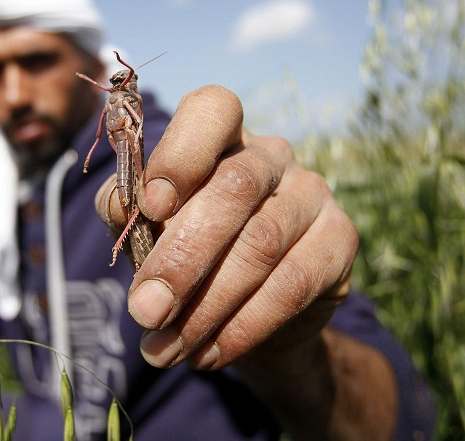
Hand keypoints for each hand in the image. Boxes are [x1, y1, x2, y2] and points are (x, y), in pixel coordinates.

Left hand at [96, 85, 357, 369]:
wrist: (246, 308)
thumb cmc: (187, 250)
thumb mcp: (147, 226)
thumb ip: (127, 208)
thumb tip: (123, 205)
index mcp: (221, 136)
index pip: (212, 110)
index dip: (180, 152)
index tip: (150, 207)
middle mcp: (272, 155)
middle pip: (235, 188)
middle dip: (182, 257)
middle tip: (144, 311)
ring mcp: (313, 194)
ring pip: (261, 245)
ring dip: (206, 306)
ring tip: (165, 348)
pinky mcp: (340, 241)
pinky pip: (292, 285)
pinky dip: (242, 327)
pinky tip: (206, 354)